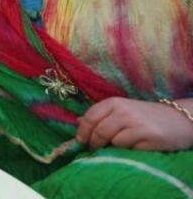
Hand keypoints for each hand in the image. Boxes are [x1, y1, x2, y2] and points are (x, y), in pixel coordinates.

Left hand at [77, 97, 192, 150]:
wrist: (177, 119)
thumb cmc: (144, 116)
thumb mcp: (121, 110)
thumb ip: (101, 115)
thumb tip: (77, 122)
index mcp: (114, 102)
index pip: (89, 117)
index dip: (82, 132)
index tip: (81, 141)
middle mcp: (124, 111)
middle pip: (99, 132)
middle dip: (94, 143)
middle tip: (95, 149)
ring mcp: (136, 123)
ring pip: (113, 141)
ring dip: (112, 147)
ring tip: (120, 144)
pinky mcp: (149, 136)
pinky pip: (129, 149)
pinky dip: (128, 150)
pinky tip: (136, 145)